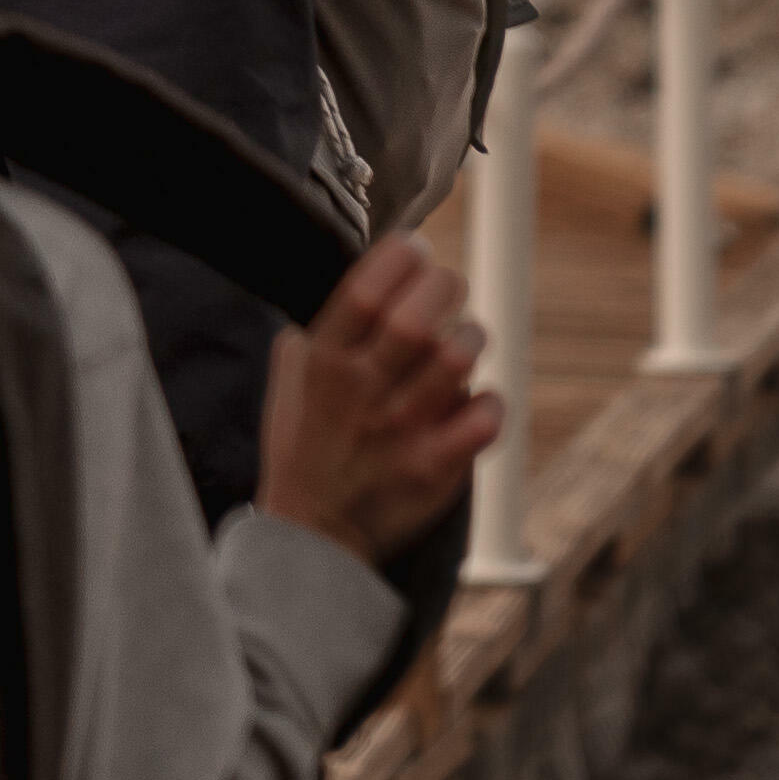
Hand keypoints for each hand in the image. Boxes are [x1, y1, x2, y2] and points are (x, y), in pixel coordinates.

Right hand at [255, 239, 499, 561]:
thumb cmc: (304, 440)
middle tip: (446, 288)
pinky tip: (471, 400)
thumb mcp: (291, 374)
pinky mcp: (437, 468)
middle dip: (445, 285)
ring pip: (460, 357)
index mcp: (322, 363)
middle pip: (419, 317)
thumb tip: (366, 268)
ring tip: (461, 338)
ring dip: (470, 335)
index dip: (402, 255)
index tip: (415, 249)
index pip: (365, 288)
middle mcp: (361, 393)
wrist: (313, 530)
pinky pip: (487, 414)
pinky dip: (488, 400)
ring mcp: (402, 433)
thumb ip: (322, 323)